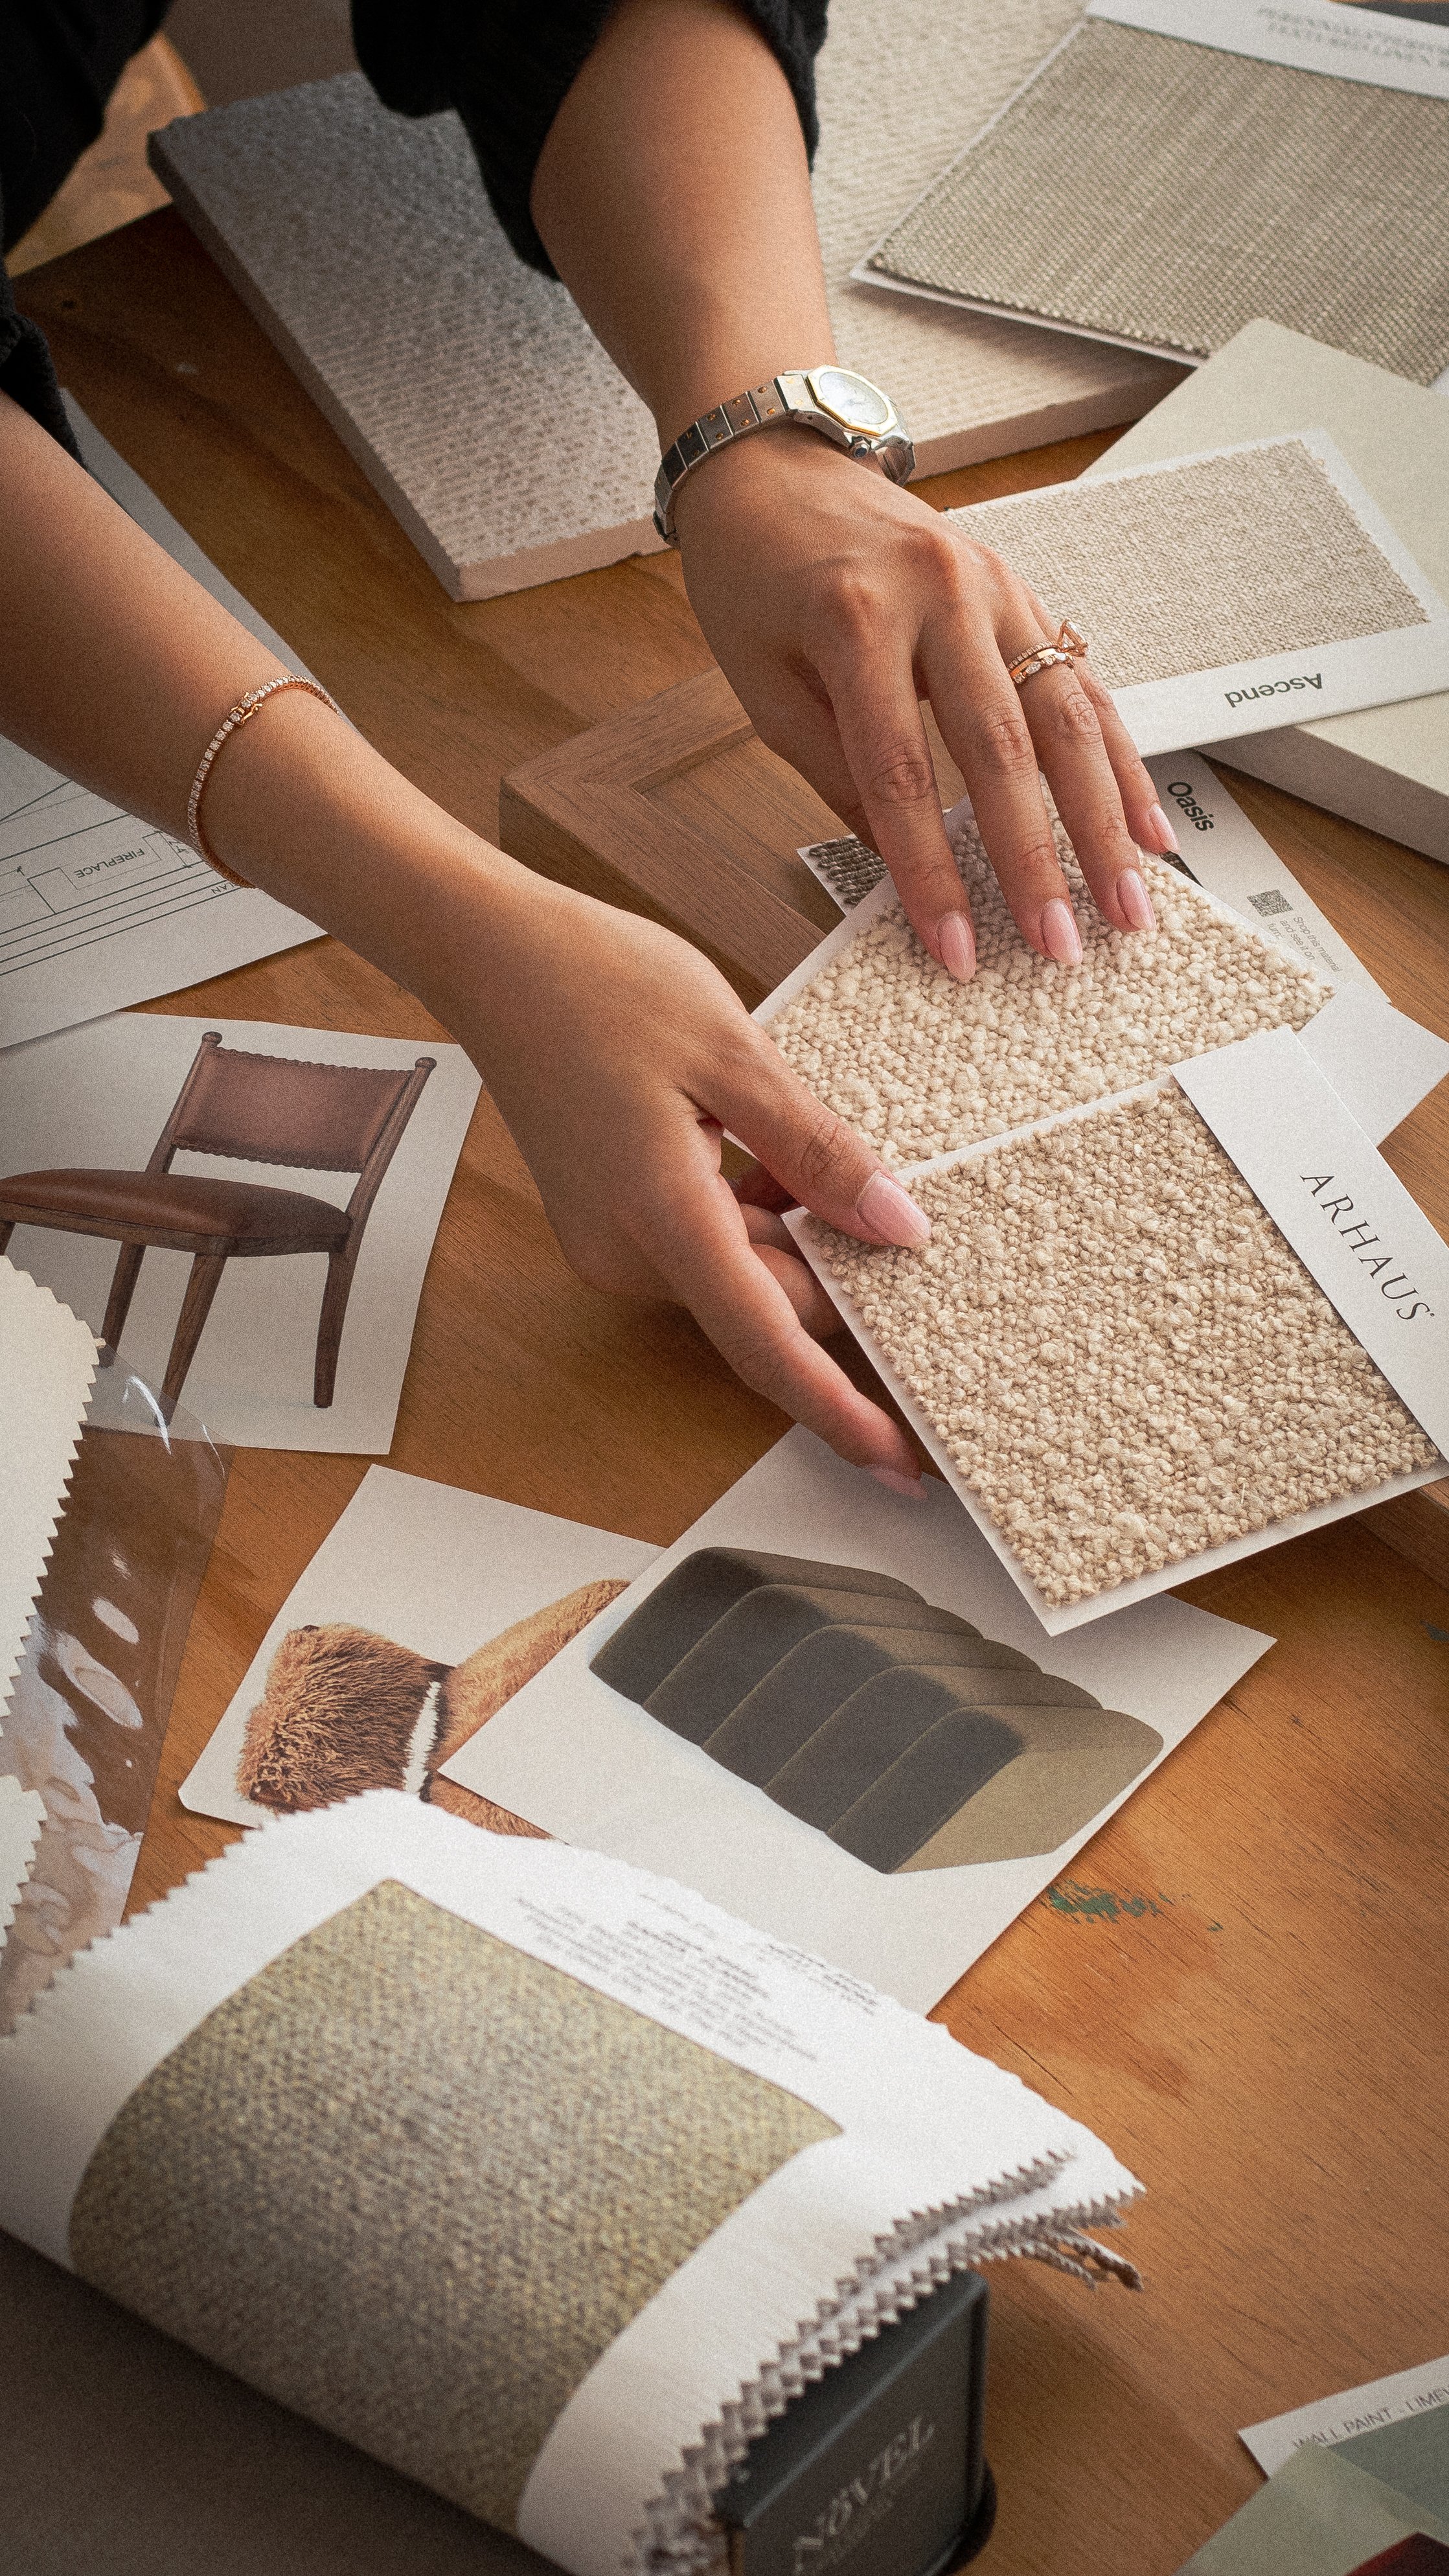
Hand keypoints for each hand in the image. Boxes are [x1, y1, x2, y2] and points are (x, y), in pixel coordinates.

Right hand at [448, 871, 929, 1489]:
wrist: (489, 953)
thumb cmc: (597, 982)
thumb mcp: (734, 1052)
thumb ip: (819, 1150)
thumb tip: (898, 1226)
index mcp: (661, 1217)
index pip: (767, 1345)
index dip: (839, 1410)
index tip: (901, 1461)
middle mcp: (626, 1253)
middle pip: (764, 1306)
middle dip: (833, 1274)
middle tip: (895, 1214)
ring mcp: (610, 1242)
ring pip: (738, 1273)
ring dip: (792, 1233)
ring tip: (799, 1136)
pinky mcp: (609, 1220)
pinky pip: (705, 1243)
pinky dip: (752, 1213)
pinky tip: (764, 1144)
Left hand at [672, 430, 1179, 979]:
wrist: (775, 464)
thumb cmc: (754, 574)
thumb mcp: (763, 682)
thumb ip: (835, 771)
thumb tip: (900, 871)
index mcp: (857, 618)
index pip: (902, 774)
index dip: (932, 873)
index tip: (956, 948)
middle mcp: (941, 594)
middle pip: (1004, 748)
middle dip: (1039, 860)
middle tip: (1062, 945)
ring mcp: (995, 587)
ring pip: (1066, 717)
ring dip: (1105, 821)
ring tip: (1128, 904)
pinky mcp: (1023, 592)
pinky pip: (1085, 684)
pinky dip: (1121, 761)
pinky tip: (1148, 828)